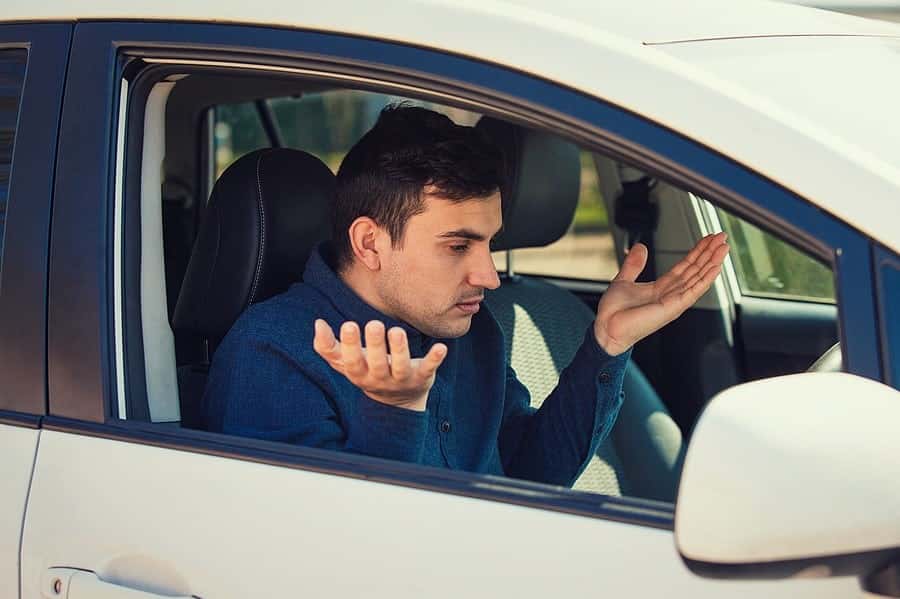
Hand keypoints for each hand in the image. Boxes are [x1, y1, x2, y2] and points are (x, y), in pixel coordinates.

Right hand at [313, 319, 446, 411]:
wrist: (398, 402)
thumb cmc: (368, 371)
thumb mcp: (346, 364)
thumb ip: (328, 347)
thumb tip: (317, 324)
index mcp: (360, 374)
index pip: (352, 363)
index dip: (349, 346)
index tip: (348, 325)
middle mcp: (381, 378)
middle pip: (377, 364)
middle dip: (375, 345)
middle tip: (374, 324)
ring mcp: (402, 379)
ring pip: (401, 366)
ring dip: (400, 349)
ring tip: (397, 331)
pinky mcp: (423, 377)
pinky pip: (429, 368)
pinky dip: (435, 359)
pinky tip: (441, 347)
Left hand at [594, 232, 729, 355]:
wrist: (606, 327)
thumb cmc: (615, 311)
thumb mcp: (624, 280)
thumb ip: (634, 264)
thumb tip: (640, 246)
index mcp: (662, 287)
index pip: (686, 266)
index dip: (698, 251)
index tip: (708, 239)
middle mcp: (672, 294)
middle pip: (696, 269)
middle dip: (710, 252)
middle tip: (722, 237)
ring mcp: (674, 301)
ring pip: (699, 278)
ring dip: (712, 262)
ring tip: (724, 247)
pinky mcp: (673, 307)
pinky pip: (693, 291)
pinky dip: (706, 279)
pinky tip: (716, 267)